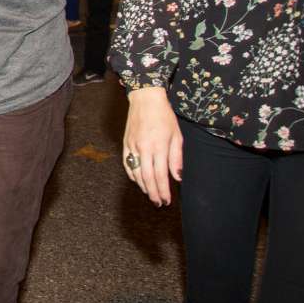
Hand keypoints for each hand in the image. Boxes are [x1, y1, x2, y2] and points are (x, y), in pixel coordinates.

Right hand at [122, 86, 182, 206]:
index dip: (163, 190)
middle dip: (153, 193)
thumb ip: (176, 157)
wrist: (145, 99)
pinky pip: (127, 163)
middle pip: (147, 178)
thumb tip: (177, 176)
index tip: (167, 200)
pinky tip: (138, 180)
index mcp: (158, 147)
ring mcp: (132, 146)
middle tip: (158, 203)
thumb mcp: (176, 136)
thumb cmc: (164, 116)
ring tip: (150, 194)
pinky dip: (132, 175)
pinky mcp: (126, 143)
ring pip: (135, 173)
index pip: (160, 175)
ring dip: (143, 186)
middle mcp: (144, 148)